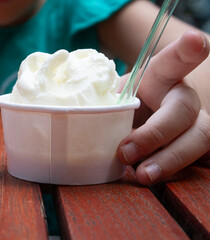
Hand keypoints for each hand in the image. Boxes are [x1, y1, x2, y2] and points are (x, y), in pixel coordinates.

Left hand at [117, 31, 209, 184]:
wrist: (148, 116)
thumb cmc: (129, 103)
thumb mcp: (115, 95)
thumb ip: (104, 101)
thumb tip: (79, 119)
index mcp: (161, 78)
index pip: (173, 62)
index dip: (186, 52)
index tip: (194, 41)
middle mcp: (183, 98)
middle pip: (183, 110)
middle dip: (155, 133)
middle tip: (125, 151)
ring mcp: (195, 123)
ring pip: (198, 139)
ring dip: (169, 160)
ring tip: (143, 176)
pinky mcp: (197, 148)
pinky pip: (198, 162)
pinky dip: (174, 173)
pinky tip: (153, 180)